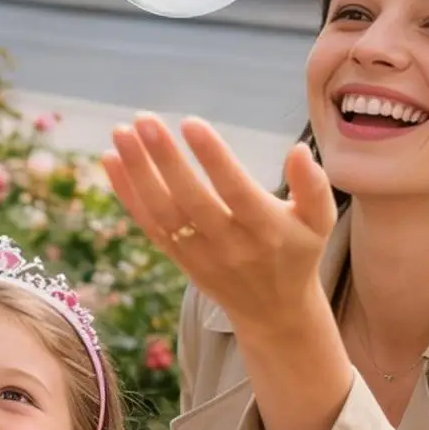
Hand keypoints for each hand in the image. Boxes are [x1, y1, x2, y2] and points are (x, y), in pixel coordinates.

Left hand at [103, 114, 335, 336]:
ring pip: (162, 213)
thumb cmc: (295, 252)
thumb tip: (297, 149)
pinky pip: (148, 225)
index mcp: (266, 229)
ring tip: (121, 132)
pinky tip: (110, 159)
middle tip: (144, 119)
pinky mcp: (178, 258)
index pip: (236, 190)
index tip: (191, 123)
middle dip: (165, 159)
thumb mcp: (318, 222)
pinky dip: (127, 194)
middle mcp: (229, 244)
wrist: (272, 311)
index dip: (213, 158)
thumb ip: (313, 185)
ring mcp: (199, 254)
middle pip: (190, 201)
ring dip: (137, 173)